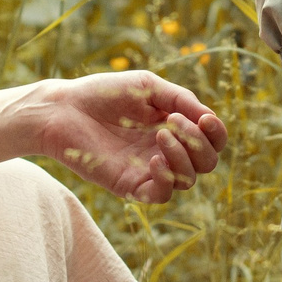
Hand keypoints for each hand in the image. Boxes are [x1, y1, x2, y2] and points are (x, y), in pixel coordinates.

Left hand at [25, 71, 227, 203]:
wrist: (64, 109)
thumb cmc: (103, 94)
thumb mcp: (148, 86)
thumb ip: (181, 99)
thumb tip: (208, 118)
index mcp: (174, 128)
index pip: (212, 141)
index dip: (217, 133)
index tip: (204, 118)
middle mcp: (166, 151)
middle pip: (207, 163)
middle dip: (199, 143)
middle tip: (171, 122)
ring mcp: (149, 170)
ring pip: (188, 180)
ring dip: (183, 157)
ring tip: (160, 134)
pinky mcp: (129, 185)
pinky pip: (161, 195)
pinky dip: (166, 179)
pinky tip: (154, 159)